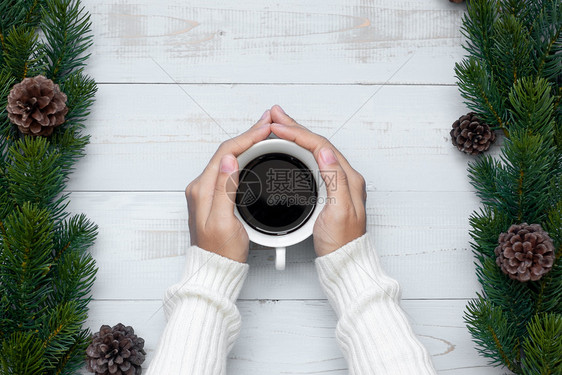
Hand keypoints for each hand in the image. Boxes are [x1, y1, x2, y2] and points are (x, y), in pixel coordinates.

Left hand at [185, 110, 271, 261]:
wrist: (215, 269)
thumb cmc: (220, 251)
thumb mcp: (223, 221)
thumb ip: (225, 189)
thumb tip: (229, 160)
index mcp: (202, 189)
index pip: (226, 152)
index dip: (247, 137)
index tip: (264, 128)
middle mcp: (202, 187)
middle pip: (226, 151)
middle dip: (248, 135)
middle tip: (267, 124)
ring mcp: (207, 191)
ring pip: (228, 158)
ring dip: (246, 144)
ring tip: (263, 134)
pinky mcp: (214, 197)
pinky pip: (229, 169)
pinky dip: (243, 157)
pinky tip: (253, 155)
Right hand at [269, 105, 366, 256]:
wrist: (344, 261)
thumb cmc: (341, 242)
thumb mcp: (339, 211)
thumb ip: (335, 179)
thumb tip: (326, 152)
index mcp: (349, 178)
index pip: (322, 146)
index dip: (298, 134)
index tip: (279, 127)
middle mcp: (344, 177)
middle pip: (318, 144)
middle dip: (295, 128)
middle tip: (276, 116)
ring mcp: (336, 183)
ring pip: (314, 151)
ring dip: (296, 136)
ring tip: (279, 126)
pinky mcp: (328, 190)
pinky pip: (312, 162)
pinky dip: (298, 151)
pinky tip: (290, 149)